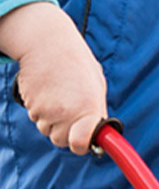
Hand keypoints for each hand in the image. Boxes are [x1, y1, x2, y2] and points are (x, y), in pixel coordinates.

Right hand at [0, 2, 106, 154]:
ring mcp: (45, 109)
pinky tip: (47, 93)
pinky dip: (40, 110)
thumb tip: (99, 135)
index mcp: (89, 110)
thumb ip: (97, 114)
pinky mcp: (30, 103)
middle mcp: (66, 113)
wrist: (47, 42)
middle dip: (66, 133)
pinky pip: (35, 117)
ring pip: (47, 130)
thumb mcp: (97, 89)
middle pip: (61, 141)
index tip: (84, 141)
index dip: (81, 145)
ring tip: (58, 98)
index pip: (79, 146)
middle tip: (70, 113)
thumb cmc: (77, 64)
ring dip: (52, 121)